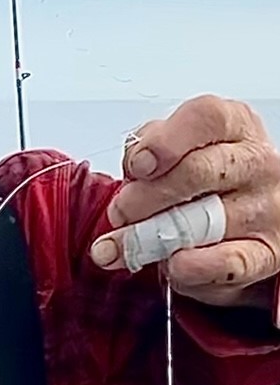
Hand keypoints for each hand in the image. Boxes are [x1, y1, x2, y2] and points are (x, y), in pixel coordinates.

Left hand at [89, 96, 279, 307]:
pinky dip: (194, 267)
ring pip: (206, 220)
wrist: (247, 228)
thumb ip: (151, 149)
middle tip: (119, 214)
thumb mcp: (180, 152)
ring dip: (155, 237)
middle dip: (146, 196)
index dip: (164, 142)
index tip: (137, 165)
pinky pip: (228, 262)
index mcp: (235, 127)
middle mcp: (256, 163)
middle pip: (198, 171)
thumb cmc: (207, 185)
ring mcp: (265, 209)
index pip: (205, 118)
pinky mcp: (266, 253)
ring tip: (127, 246)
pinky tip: (173, 265)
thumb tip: (132, 170)